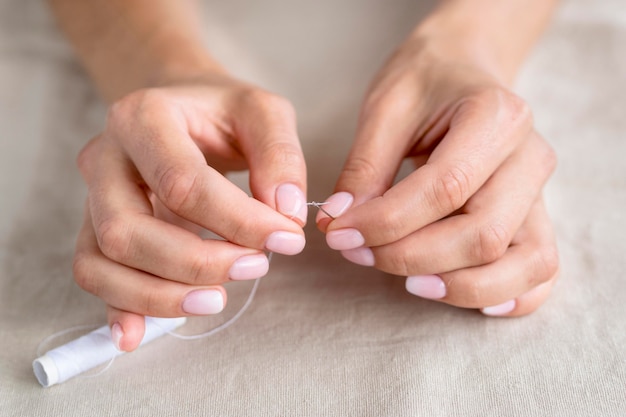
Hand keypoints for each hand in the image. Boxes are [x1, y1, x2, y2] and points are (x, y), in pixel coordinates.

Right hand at [74, 73, 307, 350]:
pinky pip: (94, 273)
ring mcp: (94, 196)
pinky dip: (119, 307)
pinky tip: (139, 335)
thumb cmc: (223, 111)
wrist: (180, 106)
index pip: (183, 184)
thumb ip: (280, 155)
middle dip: (196, 263)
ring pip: (103, 260)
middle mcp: (104, 158)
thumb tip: (286, 213)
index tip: (287, 239)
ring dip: (160, 294)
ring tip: (219, 299)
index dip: (238, 221)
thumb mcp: (263, 112)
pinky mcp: (96, 226)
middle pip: (128, 230)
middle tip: (255, 267)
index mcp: (143, 118)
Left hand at [317, 39, 558, 316]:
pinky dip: (511, 294)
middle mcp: (531, 157)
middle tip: (357, 253)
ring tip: (408, 283)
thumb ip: (364, 169)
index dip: (386, 222)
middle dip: (411, 256)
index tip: (338, 233)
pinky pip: (541, 271)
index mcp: (496, 117)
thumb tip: (340, 224)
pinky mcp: (538, 216)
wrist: (463, 68)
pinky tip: (468, 298)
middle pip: (482, 234)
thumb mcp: (384, 109)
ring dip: (461, 286)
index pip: (444, 189)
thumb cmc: (424, 83)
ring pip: (524, 263)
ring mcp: (541, 191)